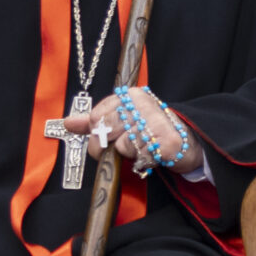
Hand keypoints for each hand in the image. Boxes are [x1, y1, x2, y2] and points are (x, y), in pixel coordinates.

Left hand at [82, 88, 204, 174]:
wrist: (186, 143)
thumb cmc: (151, 131)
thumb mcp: (123, 121)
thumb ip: (95, 122)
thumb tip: (69, 122)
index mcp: (130, 95)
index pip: (97, 115)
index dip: (98, 132)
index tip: (110, 136)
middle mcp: (143, 103)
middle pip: (105, 130)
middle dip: (108, 146)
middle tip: (122, 147)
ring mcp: (156, 120)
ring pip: (121, 145)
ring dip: (129, 154)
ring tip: (141, 148)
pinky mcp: (166, 140)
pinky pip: (139, 156)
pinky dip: (142, 161)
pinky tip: (151, 154)